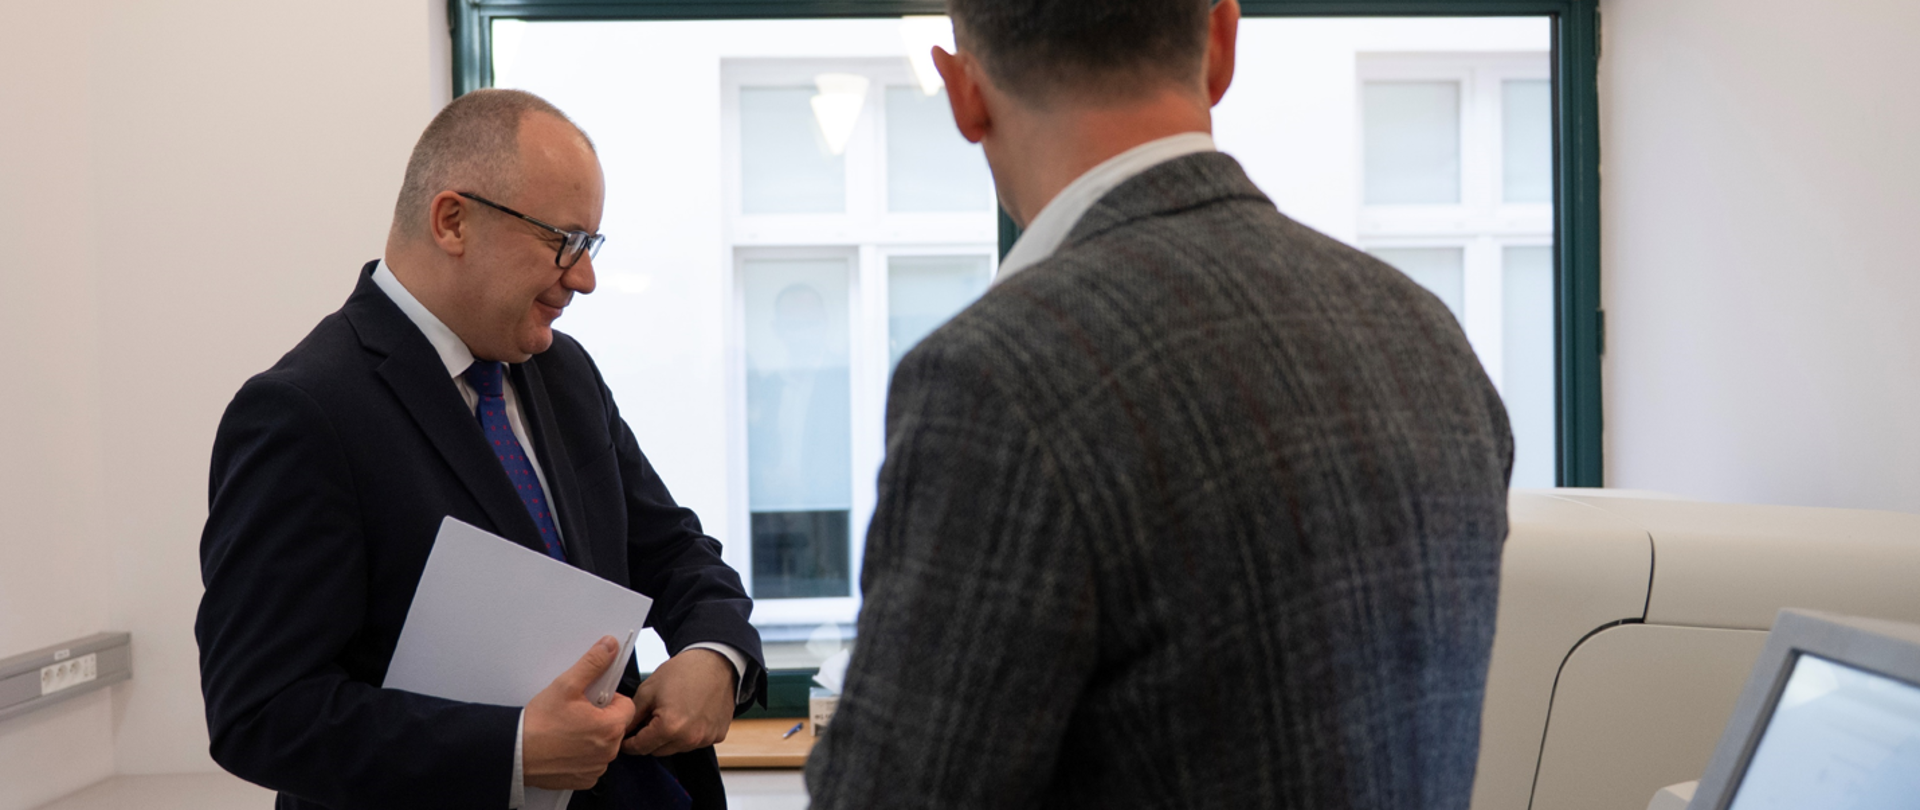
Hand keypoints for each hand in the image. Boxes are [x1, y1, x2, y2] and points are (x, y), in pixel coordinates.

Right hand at [524, 636, 636, 789]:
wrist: (515, 753)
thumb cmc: (539, 724)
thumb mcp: (566, 685)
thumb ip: (592, 664)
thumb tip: (609, 646)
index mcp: (610, 727)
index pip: (626, 706)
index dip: (609, 699)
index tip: (591, 700)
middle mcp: (608, 751)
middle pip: (616, 726)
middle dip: (601, 717)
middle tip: (576, 714)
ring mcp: (597, 768)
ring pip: (605, 745)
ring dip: (593, 737)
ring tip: (568, 730)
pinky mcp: (585, 779)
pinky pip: (593, 763)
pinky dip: (583, 755)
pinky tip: (565, 747)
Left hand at [621, 649, 736, 756]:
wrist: (716, 662)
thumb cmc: (683, 671)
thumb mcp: (649, 689)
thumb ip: (632, 715)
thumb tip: (622, 731)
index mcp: (669, 727)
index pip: (640, 748)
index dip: (629, 743)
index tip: (625, 739)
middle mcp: (689, 738)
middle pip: (657, 751)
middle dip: (649, 739)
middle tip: (650, 719)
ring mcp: (705, 739)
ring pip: (676, 748)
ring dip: (669, 738)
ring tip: (671, 713)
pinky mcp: (717, 736)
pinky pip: (695, 742)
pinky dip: (688, 734)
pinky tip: (689, 715)